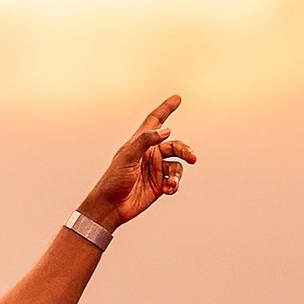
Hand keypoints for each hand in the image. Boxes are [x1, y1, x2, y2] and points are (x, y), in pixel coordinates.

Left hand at [82, 95, 196, 230]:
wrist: (111, 206)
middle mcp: (149, 154)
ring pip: (177, 165)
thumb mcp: (127, 157)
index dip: (166, 109)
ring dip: (178, 174)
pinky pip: (174, 180)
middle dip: (185, 150)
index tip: (177, 98)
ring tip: (172, 183)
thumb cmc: (113, 179)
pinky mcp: (159, 185)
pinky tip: (167, 190)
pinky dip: (174, 185)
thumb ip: (145, 141)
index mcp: (139, 143)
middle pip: (174, 145)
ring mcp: (155, 170)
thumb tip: (166, 131)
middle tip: (193, 158)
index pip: (155, 121)